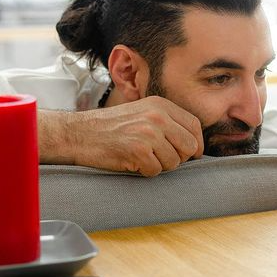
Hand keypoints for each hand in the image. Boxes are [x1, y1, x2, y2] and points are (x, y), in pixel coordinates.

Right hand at [39, 96, 202, 176]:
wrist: (80, 133)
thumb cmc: (112, 126)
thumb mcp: (143, 112)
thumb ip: (167, 121)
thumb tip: (193, 142)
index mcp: (161, 105)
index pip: (194, 125)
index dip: (196, 143)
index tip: (193, 154)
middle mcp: (158, 116)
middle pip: (189, 146)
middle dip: (179, 157)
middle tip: (161, 158)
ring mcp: (148, 133)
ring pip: (174, 162)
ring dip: (160, 165)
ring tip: (142, 157)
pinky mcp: (138, 150)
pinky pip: (155, 171)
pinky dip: (145, 171)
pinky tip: (132, 162)